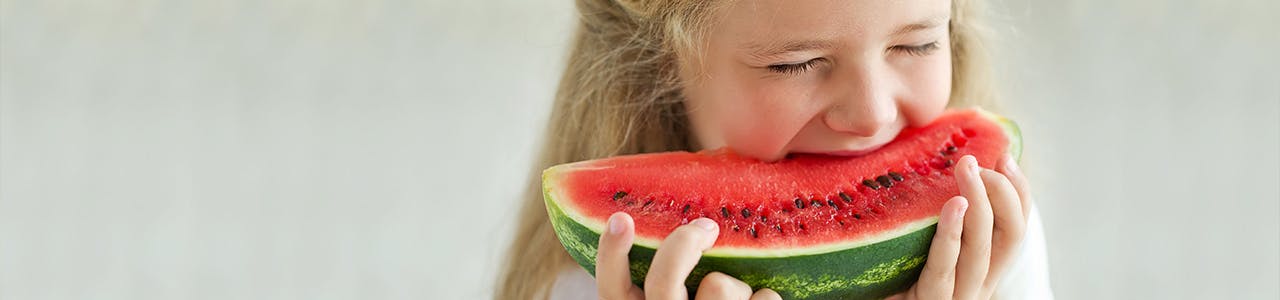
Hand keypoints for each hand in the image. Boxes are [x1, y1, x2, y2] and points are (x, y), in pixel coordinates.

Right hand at [596, 213, 780, 299]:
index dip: (611, 254)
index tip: (621, 219)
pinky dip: (766, 298)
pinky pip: (762, 298)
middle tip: (706, 227)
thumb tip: (682, 227)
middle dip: (684, 244)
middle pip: (664, 281)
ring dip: (736, 286)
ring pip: (718, 286)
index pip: (612, 290)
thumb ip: (668, 279)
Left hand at [890, 154, 1032, 299]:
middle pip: (1010, 235)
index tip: (1003, 157)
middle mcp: (978, 284)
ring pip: (980, 249)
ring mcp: (957, 297)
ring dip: (979, 202)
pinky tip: (954, 205)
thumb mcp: (923, 241)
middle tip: (975, 159)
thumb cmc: (893, 275)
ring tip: (968, 168)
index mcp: (983, 268)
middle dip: (1001, 190)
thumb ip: (940, 216)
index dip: (1019, 192)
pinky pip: (943, 268)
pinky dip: (951, 234)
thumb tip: (951, 165)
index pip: (1015, 227)